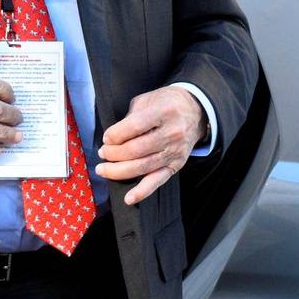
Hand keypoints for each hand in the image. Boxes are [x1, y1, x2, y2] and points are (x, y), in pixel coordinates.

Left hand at [97, 86, 205, 204]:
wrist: (195, 111)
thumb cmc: (167, 104)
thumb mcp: (148, 100)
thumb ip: (131, 117)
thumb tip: (113, 138)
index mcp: (163, 112)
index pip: (134, 127)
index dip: (115, 135)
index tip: (106, 138)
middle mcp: (172, 133)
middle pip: (135, 150)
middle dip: (113, 154)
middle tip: (103, 153)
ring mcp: (175, 152)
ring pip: (142, 167)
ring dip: (118, 171)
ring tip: (104, 169)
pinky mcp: (176, 165)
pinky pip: (157, 181)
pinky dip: (142, 191)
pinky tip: (129, 198)